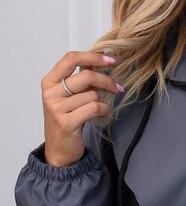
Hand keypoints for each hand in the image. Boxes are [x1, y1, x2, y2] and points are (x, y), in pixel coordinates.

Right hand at [41, 51, 122, 166]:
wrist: (59, 148)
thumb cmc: (67, 118)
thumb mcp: (70, 94)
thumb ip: (82, 77)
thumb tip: (102, 58)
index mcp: (49, 82)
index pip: (71, 58)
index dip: (93, 56)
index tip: (110, 59)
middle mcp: (50, 93)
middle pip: (87, 76)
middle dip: (106, 80)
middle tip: (116, 87)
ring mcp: (57, 108)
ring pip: (93, 94)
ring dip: (103, 100)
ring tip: (100, 108)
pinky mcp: (67, 122)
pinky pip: (95, 108)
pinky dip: (104, 110)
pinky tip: (101, 114)